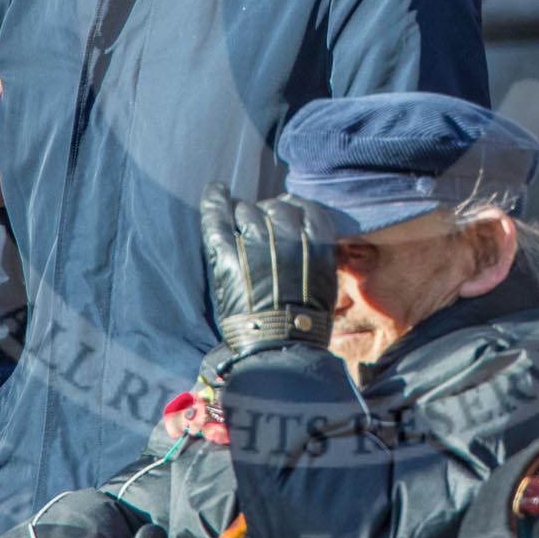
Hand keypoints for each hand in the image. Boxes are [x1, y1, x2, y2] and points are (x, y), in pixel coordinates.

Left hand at [199, 184, 336, 353]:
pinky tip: (216, 190)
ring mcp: (255, 240)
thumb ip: (312, 252)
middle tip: (263, 233)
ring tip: (242, 225)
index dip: (291, 209)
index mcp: (315, 240)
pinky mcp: (227, 252)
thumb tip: (299, 233)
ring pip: (247, 210)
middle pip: (273, 208)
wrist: (283, 347)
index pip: (302, 207)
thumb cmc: (306, 322)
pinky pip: (217, 215)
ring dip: (245, 216)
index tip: (285, 211)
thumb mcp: (323, 280)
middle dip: (267, 216)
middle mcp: (286, 233)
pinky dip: (215, 199)